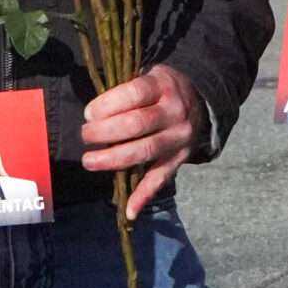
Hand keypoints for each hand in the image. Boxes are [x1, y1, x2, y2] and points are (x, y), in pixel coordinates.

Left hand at [81, 63, 203, 218]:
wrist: (201, 101)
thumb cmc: (161, 89)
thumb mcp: (149, 76)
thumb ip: (125, 91)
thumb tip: (92, 113)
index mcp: (163, 86)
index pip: (133, 94)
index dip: (107, 105)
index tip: (88, 113)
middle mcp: (174, 112)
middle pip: (136, 124)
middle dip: (105, 132)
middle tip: (86, 135)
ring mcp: (179, 138)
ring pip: (145, 151)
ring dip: (113, 159)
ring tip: (90, 160)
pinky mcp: (180, 158)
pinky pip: (161, 178)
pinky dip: (144, 196)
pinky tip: (129, 210)